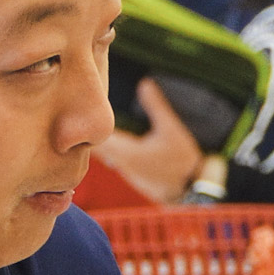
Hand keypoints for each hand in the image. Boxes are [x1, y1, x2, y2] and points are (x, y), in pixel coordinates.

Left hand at [94, 78, 203, 205]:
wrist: (190, 191)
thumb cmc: (181, 161)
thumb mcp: (171, 129)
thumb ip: (156, 106)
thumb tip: (144, 83)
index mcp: (126, 152)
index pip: (95, 137)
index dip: (87, 123)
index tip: (83, 106)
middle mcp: (120, 163)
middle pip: (96, 146)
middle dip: (91, 129)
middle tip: (84, 109)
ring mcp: (125, 171)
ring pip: (105, 153)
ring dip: (101, 139)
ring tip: (95, 120)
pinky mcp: (132, 175)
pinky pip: (115, 159)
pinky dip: (112, 147)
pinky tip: (115, 138)